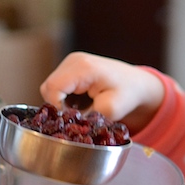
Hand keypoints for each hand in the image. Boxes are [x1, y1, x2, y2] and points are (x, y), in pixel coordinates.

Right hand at [39, 52, 164, 132]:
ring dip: (61, 102)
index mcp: (83, 68)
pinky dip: (64, 97)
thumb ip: (88, 117)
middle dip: (58, 106)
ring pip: (50, 87)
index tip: (71, 120)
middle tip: (77, 117)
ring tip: (81, 109)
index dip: (57, 108)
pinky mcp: (71, 67)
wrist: (136, 84)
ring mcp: (71, 61)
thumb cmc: (127, 94)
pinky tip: (80, 102)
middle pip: (48, 87)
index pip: (53, 88)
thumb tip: (72, 124)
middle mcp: (73, 60)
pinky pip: (57, 85)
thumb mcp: (111, 110)